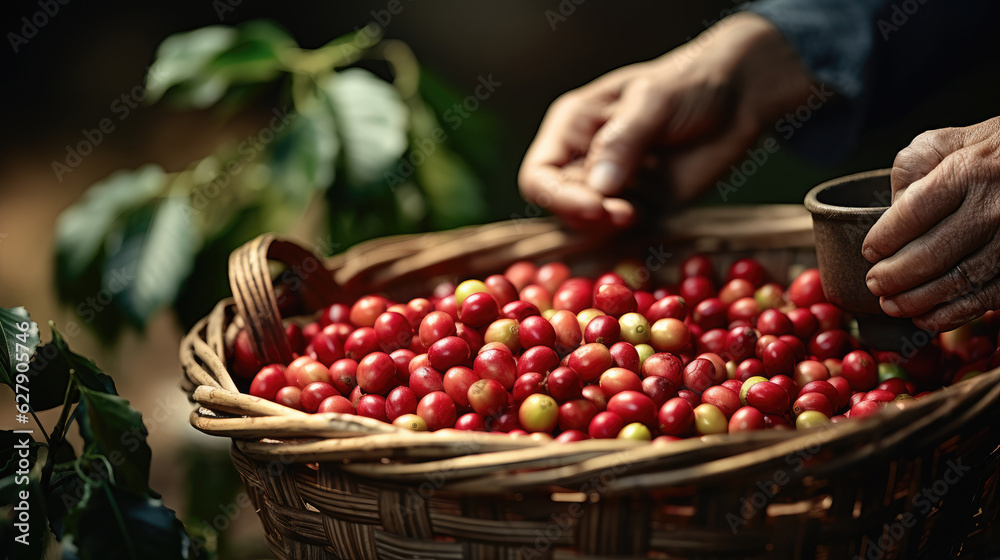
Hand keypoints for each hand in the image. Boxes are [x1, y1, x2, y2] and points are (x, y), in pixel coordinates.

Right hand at [518, 12, 813, 228]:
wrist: (741, 98)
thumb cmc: (691, 84)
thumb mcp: (654, 100)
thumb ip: (624, 139)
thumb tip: (599, 186)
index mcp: (572, 126)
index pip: (540, 175)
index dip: (558, 197)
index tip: (595, 206)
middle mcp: (583, 159)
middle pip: (560, 205)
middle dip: (586, 215)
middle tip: (624, 213)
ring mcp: (611, 185)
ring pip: (587, 224)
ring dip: (606, 227)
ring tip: (637, 213)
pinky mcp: (640, 205)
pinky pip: (619, 231)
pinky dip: (626, 233)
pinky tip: (647, 216)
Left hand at [863, 117, 999, 331]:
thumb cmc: (979, 153)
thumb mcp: (941, 144)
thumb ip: (909, 171)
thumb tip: (891, 213)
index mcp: (967, 172)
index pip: (914, 212)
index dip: (886, 238)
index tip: (869, 251)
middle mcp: (994, 206)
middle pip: (934, 253)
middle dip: (895, 275)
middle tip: (874, 284)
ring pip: (959, 280)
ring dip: (919, 300)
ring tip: (890, 305)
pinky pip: (986, 296)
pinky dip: (952, 313)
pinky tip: (925, 317)